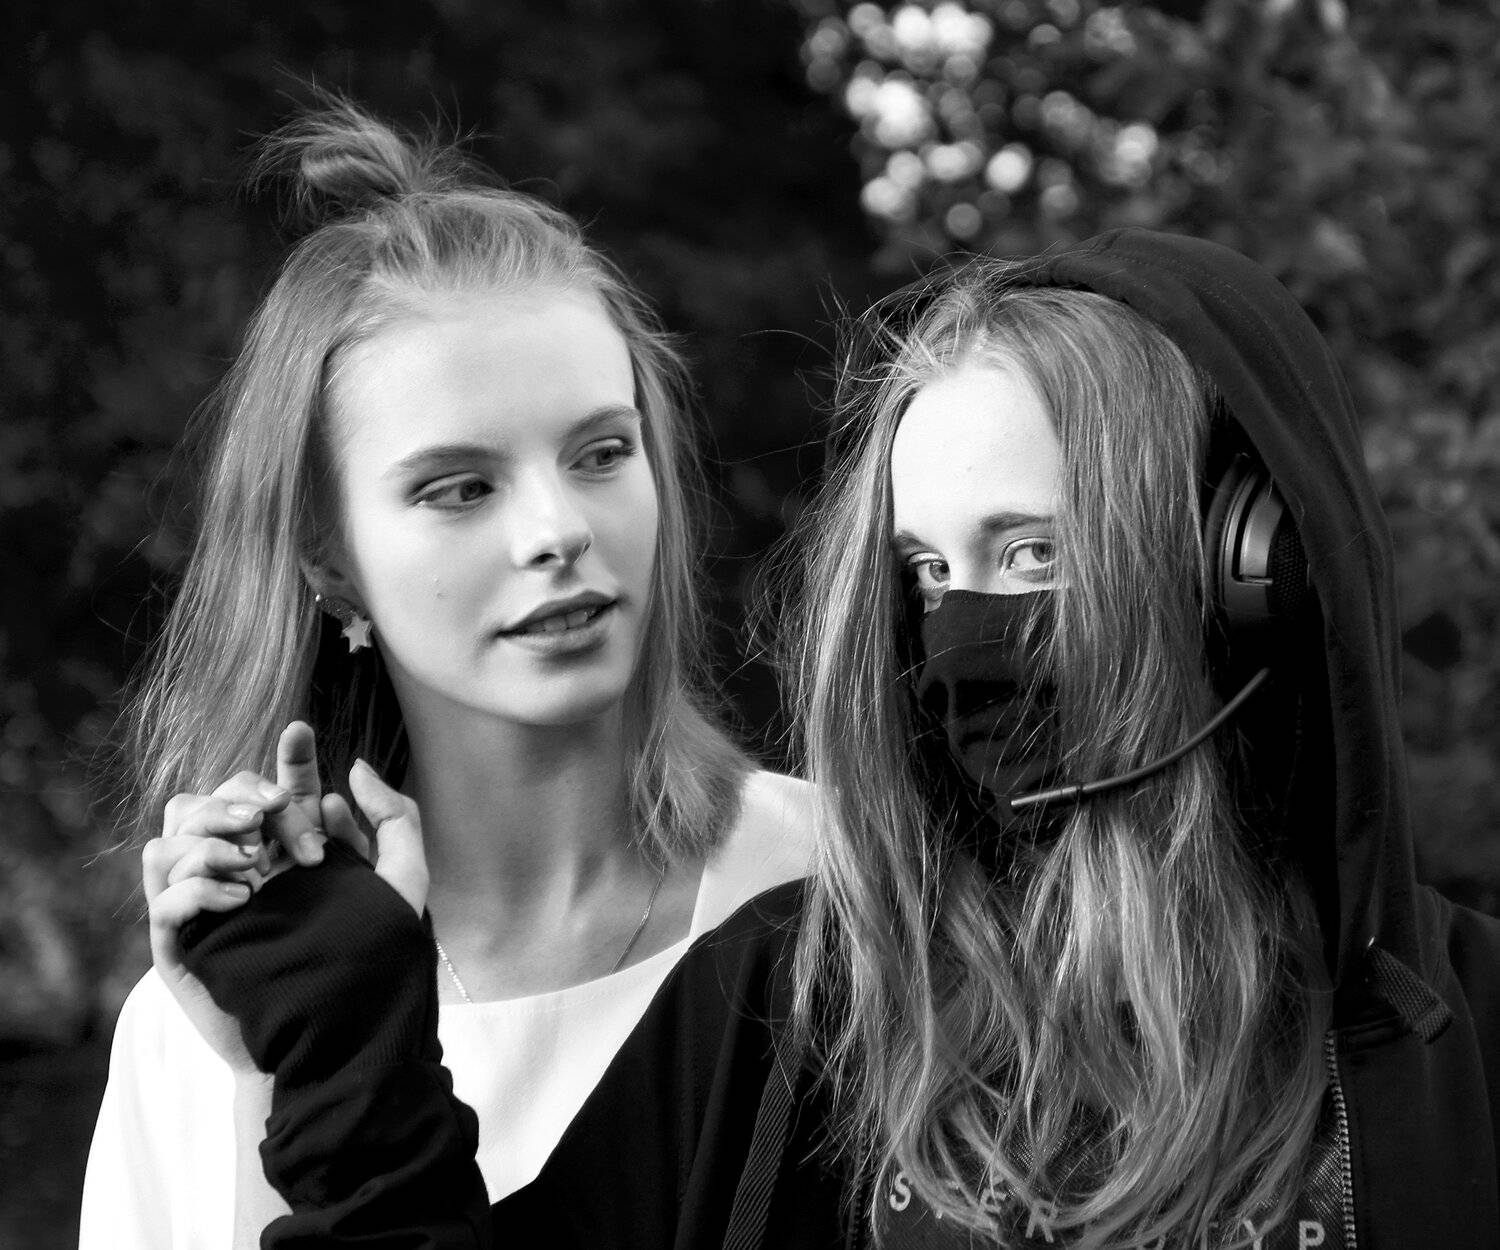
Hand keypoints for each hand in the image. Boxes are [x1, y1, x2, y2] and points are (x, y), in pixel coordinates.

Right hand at [142, 729, 428, 1068]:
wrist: (334, 1038)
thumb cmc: (369, 963)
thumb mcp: (402, 887)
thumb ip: (394, 822)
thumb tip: (352, 767)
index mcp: (286, 848)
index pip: (274, 787)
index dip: (285, 757)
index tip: (302, 733)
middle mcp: (239, 866)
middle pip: (216, 798)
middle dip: (249, 799)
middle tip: (283, 822)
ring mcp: (204, 901)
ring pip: (173, 833)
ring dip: (211, 834)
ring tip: (256, 860)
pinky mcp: (181, 941)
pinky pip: (162, 892)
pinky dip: (196, 883)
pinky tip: (243, 896)